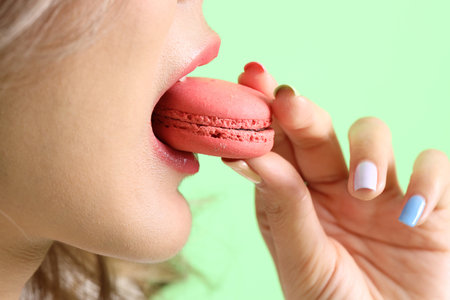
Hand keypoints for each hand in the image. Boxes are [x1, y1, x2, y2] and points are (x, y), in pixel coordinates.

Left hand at [223, 62, 449, 298]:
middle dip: (303, 112)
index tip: (249, 80)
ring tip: (363, 189)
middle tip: (287, 101)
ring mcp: (383, 193)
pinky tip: (413, 213)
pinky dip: (429, 181)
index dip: (265, 112)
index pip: (278, 145)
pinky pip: (434, 166)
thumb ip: (284, 210)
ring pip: (374, 134)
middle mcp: (336, 188)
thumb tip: (252, 156)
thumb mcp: (303, 263)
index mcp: (298, 199)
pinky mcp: (431, 206)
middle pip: (319, 131)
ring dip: (370, 150)